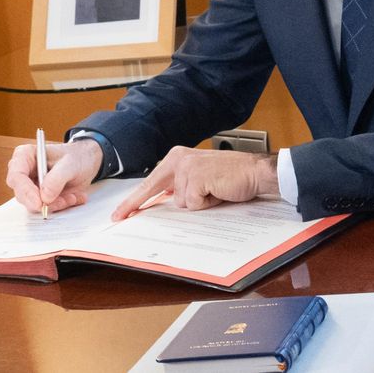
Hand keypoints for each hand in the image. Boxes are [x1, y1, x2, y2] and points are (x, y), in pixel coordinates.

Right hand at [6, 138, 101, 213]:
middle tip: (63, 201)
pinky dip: (61, 206)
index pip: (16, 176)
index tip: (39, 203)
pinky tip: (74, 197)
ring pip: (35, 205)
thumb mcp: (71, 164)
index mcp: (25, 156)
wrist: (86, 162)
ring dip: (56, 204)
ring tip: (73, 196)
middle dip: (43, 202)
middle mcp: (25, 172)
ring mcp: (31, 186)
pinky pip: (46, 209)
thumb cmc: (76, 156)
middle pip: (22, 194)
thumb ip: (57, 178)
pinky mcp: (40, 198)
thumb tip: (44, 197)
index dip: (26, 191)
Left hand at [111, 146, 278, 220]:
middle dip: (136, 204)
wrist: (255, 171)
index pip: (151, 182)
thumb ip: (181, 184)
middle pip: (151, 189)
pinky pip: (194, 204)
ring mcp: (186, 168)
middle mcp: (179, 159)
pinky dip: (207, 204)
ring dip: (198, 202)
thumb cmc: (231, 175)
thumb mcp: (200, 176)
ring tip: (214, 191)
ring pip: (180, 203)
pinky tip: (218, 191)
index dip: (134, 199)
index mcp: (177, 156)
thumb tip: (164, 200)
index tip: (119, 213)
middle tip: (118, 217)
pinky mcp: (196, 178)